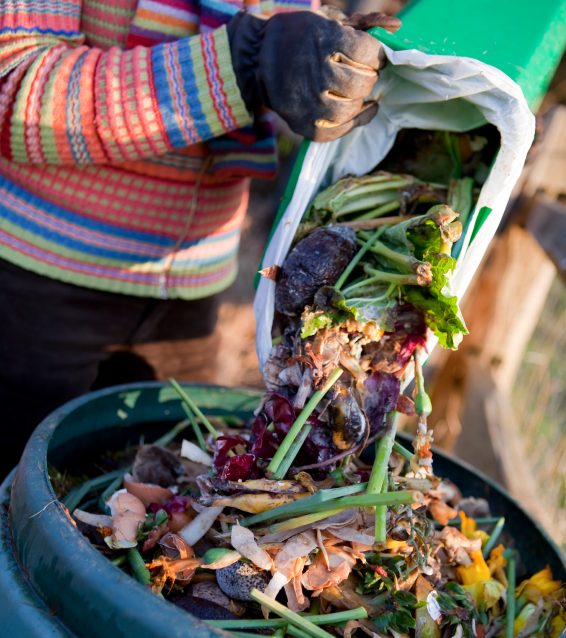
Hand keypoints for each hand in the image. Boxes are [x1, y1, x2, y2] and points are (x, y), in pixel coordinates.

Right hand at [227, 10, 399, 142]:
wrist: (258, 59)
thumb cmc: (301, 37)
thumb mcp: (328, 21)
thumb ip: (365, 24)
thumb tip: (397, 27)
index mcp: (323, 42)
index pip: (367, 53)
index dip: (376, 54)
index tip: (372, 55)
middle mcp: (316, 74)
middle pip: (361, 83)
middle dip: (368, 77)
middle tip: (363, 73)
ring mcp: (308, 103)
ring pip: (351, 109)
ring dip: (360, 99)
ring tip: (357, 91)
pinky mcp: (304, 124)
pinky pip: (338, 131)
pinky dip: (354, 122)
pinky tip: (361, 110)